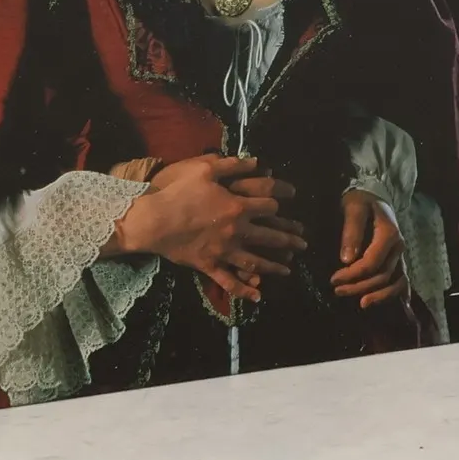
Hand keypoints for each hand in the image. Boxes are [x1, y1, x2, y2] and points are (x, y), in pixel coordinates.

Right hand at [108, 154, 307, 300]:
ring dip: (274, 267)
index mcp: (237, 206)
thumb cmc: (179, 191)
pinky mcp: (209, 265)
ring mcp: (224, 251)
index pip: (268, 205)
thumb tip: (257, 163)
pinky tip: (257, 296)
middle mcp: (236, 231)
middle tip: (303, 244)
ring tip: (288, 270)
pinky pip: (229, 281)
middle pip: (270, 236)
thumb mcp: (206, 168)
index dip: (279, 201)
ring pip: (256, 262)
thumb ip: (234, 165)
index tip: (286, 202)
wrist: (155, 219)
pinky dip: (244, 290)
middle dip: (289, 240)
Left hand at [332, 188, 406, 308]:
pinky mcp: (398, 259)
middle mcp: (398, 247)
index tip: (334, 279)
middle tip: (338, 291)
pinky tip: (398, 305)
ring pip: (395, 282)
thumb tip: (346, 260)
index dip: (353, 274)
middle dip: (359, 287)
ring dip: (379, 295)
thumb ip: (351, 231)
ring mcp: (401, 254)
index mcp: (389, 234)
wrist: (375, 194)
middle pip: (382, 276)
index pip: (372, 263)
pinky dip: (399, 293)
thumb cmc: (362, 199)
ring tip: (361, 304)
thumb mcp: (353, 208)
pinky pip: (402, 279)